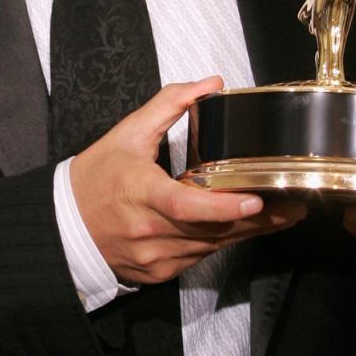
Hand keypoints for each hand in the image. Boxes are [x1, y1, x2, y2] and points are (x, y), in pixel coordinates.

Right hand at [70, 75, 306, 283]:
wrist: (63, 226)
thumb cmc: (94, 180)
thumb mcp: (127, 133)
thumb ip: (169, 104)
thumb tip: (209, 83)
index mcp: (141, 193)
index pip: (187, 205)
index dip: (223, 206)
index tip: (255, 200)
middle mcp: (150, 230)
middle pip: (214, 229)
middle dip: (258, 219)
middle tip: (292, 204)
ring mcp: (156, 256)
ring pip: (212, 245)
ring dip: (245, 231)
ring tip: (279, 213)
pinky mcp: (159, 271)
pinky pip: (199, 257)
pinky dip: (220, 241)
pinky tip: (241, 226)